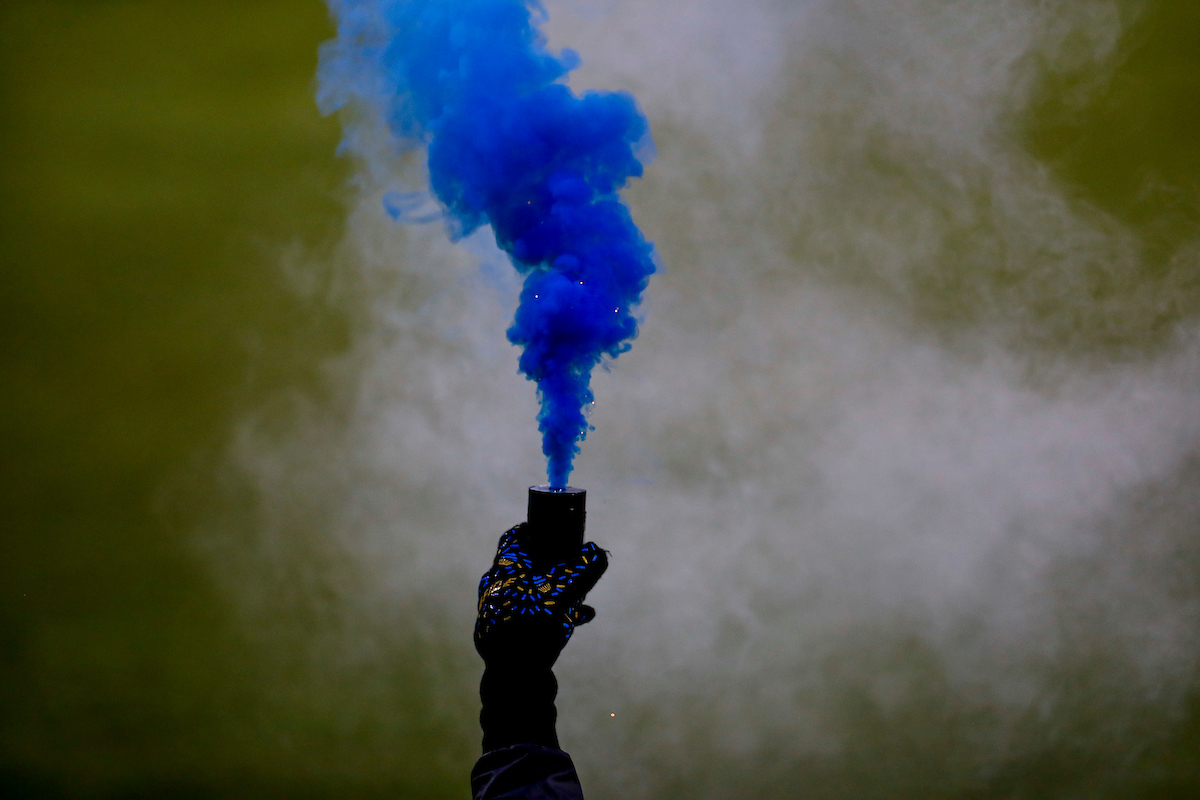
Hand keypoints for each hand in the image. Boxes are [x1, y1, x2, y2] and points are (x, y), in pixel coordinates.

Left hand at [474, 524, 607, 666]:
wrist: (511, 681)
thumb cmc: (533, 629)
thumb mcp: (560, 595)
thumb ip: (580, 571)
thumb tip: (598, 551)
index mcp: (503, 571)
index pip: (513, 537)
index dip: (534, 530)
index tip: (556, 531)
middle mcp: (496, 588)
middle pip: (526, 565)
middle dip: (553, 564)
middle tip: (575, 565)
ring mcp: (500, 612)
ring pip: (532, 591)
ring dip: (558, 590)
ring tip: (582, 597)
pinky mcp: (507, 635)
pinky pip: (533, 615)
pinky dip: (555, 612)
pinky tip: (580, 618)